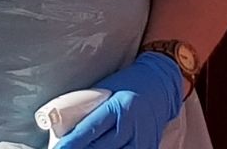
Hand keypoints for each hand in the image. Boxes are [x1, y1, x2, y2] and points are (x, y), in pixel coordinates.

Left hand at [58, 53, 184, 148]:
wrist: (160, 84)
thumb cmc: (128, 84)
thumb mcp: (107, 91)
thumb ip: (90, 110)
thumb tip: (65, 128)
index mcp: (118, 107)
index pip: (90, 130)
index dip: (72, 143)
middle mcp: (130, 125)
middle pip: (100, 148)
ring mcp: (141, 139)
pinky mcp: (149, 146)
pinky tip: (103, 148)